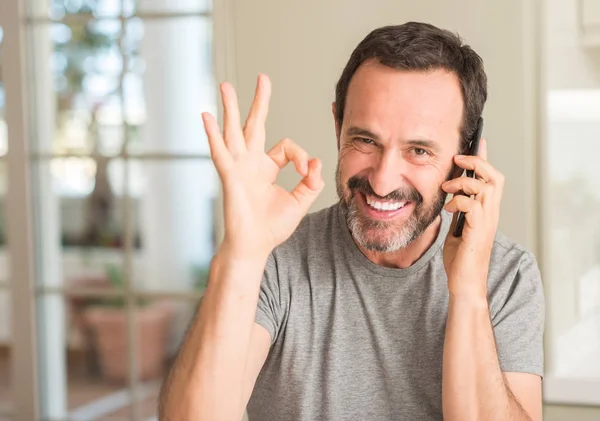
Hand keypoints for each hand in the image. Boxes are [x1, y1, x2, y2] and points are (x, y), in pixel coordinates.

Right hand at [203, 74, 324, 256]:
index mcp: (266, 167)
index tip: (308, 173)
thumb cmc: (272, 227)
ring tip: (225, 86)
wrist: (255, 246)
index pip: (287, 147)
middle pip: (255, 125)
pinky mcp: (230, 176)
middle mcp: (250, 163)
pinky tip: (206, 116)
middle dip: (259, 102)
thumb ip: (311, 182)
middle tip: (263, 78)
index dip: (301, 156)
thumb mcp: (299, 202)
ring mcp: (238, 167)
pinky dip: (213, 134)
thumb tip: (317, 161)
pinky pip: (220, 151)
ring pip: (233, 131)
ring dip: (230, 108)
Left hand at [441, 139, 503, 297]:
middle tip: (458, 159)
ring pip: (485, 186)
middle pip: (495, 176)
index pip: (491, 179)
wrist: (463, 283)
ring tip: (447, 187)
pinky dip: (458, 200)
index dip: (484, 159)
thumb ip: (458, 213)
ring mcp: (486, 222)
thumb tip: (451, 198)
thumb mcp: (457, 230)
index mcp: (486, 212)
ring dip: (463, 181)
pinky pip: (472, 204)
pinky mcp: (477, 230)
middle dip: (477, 162)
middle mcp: (491, 214)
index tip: (476, 142)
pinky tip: (448, 209)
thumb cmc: (460, 260)